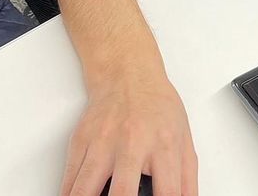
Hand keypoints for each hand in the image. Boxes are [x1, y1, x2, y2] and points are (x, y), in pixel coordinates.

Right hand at [60, 63, 197, 195]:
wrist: (127, 73)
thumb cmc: (157, 106)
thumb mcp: (183, 138)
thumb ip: (187, 179)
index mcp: (163, 146)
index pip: (168, 192)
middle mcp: (132, 143)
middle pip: (123, 192)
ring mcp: (103, 143)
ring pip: (86, 188)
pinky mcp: (81, 141)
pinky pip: (70, 178)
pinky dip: (69, 195)